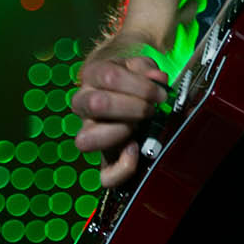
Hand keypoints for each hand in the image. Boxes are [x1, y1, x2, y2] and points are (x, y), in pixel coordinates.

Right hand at [73, 53, 170, 188]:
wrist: (131, 100)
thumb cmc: (134, 81)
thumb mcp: (141, 68)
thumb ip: (148, 69)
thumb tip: (157, 79)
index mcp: (93, 77)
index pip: (108, 76)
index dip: (140, 85)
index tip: (160, 93)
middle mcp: (83, 105)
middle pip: (96, 104)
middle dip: (133, 106)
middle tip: (151, 108)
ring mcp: (89, 134)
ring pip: (85, 140)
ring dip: (120, 131)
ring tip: (138, 126)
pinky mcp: (104, 160)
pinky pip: (105, 175)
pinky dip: (123, 167)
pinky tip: (136, 150)